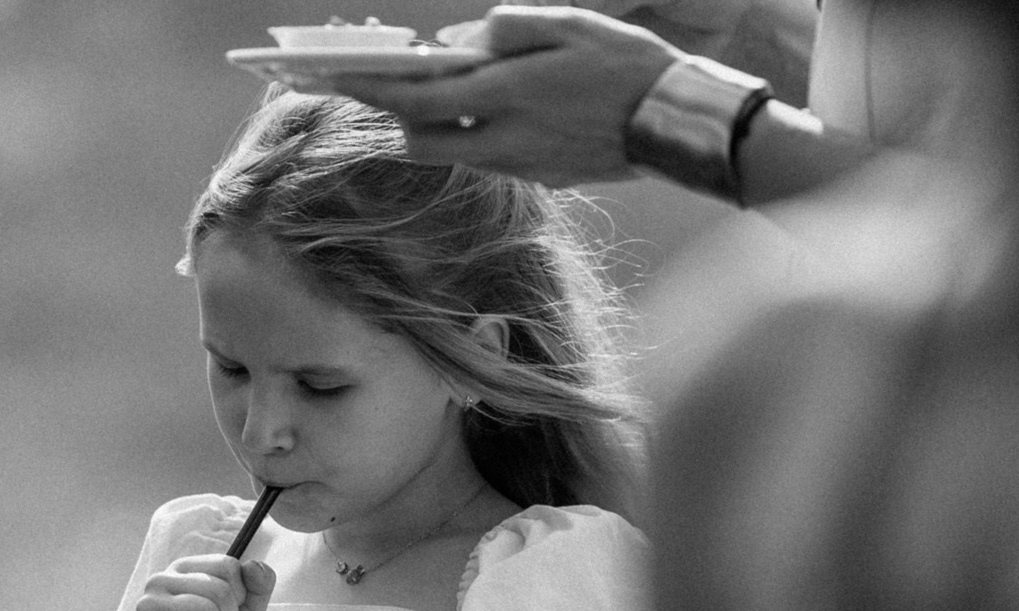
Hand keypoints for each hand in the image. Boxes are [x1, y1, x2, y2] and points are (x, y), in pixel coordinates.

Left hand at [325, 6, 678, 186]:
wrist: (678, 122)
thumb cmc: (628, 64)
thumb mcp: (572, 25)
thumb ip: (507, 29)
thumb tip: (452, 42)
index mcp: (508, 97)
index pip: (418, 100)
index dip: (373, 89)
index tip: (340, 76)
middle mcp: (505, 141)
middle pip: (420, 141)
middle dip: (398, 115)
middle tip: (391, 85)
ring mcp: (521, 167)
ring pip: (452, 153)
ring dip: (436, 125)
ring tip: (440, 90)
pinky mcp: (539, 179)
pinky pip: (489, 158)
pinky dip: (475, 134)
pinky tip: (491, 109)